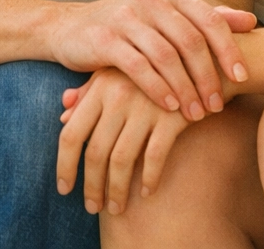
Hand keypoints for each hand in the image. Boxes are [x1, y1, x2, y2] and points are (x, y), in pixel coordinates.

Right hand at [47, 0, 254, 121]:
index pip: (210, 19)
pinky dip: (158, 89)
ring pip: (166, 56)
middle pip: (191, 40)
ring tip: (196, 113)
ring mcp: (126, 17)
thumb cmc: (129, 28)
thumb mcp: (167, 19)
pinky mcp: (105, 38)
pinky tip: (170, 106)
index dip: (229, 49)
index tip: (242, 79)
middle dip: (208, 76)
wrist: (69, 28)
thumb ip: (205, 19)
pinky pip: (139, 67)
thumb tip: (251, 21)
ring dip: (186, 88)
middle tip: (218, 105)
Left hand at [57, 67, 190, 214]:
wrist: (200, 55)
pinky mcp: (172, 117)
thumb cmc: (152, 67)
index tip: (63, 189)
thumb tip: (63, 117)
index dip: (64, 165)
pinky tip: (147, 192)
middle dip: (91, 186)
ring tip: (116, 208)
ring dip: (117, 190)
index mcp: (100, 88)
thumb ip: (88, 93)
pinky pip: (155, 156)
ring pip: (122, 160)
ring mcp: (145, 107)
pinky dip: (149, 178)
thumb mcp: (117, 72)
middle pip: (95, 152)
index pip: (71, 134)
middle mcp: (118, 97)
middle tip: (92, 207)